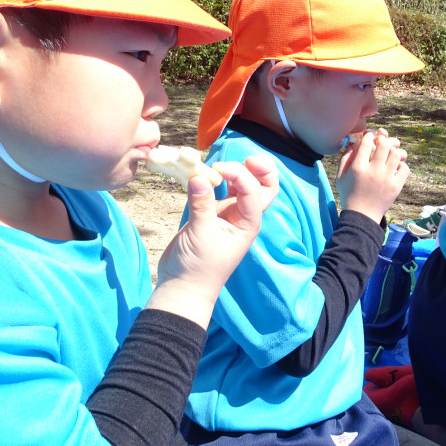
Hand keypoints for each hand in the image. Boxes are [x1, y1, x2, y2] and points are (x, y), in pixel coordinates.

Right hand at [146, 156, 278, 326]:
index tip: (216, 170)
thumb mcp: (201, 234)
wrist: (183, 287)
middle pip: (262, 186)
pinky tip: (200, 173)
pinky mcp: (209, 214)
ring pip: (239, 186)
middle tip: (244, 158)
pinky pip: (215, 190)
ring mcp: (226, 214)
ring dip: (234, 172)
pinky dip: (211, 179)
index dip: (239, 174)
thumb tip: (198, 176)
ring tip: (216, 165)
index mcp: (248, 223)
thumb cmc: (199, 268)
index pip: (254, 190)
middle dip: (258, 169)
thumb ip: (201, 204)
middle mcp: (241, 216)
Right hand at [336, 128, 408, 222]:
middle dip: (382, 139)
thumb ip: (345, 158)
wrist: (362, 215)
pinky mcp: (396, 186)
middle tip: (381, 142)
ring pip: (396, 154)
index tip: (369, 136)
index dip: (369, 136)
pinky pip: (404, 168)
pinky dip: (401, 164)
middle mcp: (374, 170)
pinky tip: (394, 167)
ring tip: (388, 154)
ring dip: (393, 151)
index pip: (366, 143)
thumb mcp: (340, 177)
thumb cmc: (349, 195)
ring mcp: (386, 178)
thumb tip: (351, 143)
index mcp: (358, 167)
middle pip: (384, 145)